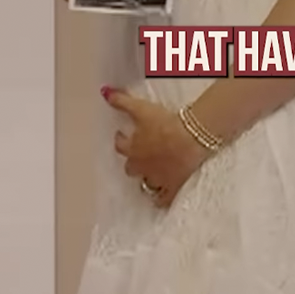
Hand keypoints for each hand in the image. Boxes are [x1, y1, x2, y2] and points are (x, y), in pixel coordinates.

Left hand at [105, 86, 209, 208]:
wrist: (191, 138)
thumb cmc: (165, 123)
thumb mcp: (141, 109)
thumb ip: (121, 101)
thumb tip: (104, 92)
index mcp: (132, 148)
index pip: (120, 145)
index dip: (121, 140)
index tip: (123, 135)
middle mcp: (141, 166)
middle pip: (131, 168)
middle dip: (133, 162)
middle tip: (139, 156)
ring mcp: (156, 179)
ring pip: (145, 185)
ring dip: (145, 180)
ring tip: (150, 176)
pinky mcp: (172, 188)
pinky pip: (163, 200)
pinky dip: (160, 200)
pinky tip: (161, 200)